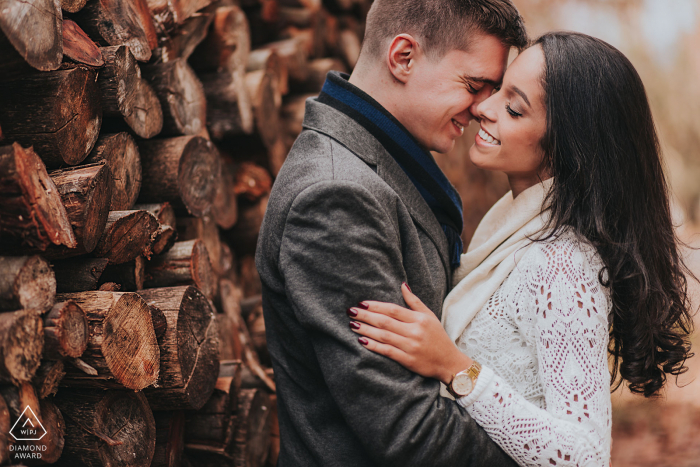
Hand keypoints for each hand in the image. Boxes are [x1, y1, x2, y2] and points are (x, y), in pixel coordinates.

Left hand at [348, 283, 472, 384]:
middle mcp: (415, 331)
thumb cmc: (438, 338)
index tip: (361, 303)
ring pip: (384, 336)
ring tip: (352, 325)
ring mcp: (411, 346)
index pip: (393, 309)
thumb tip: (402, 284)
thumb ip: (414, 302)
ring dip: (366, 330)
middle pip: (385, 321)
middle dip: (366, 316)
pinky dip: (374, 346)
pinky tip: (362, 341)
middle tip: (350, 311)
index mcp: (420, 319)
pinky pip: (387, 351)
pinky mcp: (408, 360)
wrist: (449, 363)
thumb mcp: (430, 316)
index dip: (375, 306)